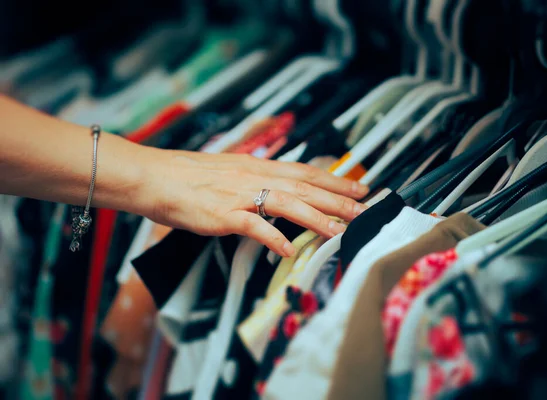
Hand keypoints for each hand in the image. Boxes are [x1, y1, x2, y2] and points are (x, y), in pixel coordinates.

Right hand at [138, 150, 369, 256]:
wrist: (153, 176)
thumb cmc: (187, 175)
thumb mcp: (228, 171)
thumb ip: (255, 180)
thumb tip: (277, 190)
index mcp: (256, 166)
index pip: (304, 172)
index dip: (334, 180)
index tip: (357, 187)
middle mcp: (253, 177)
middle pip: (304, 186)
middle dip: (337, 198)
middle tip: (364, 208)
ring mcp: (238, 195)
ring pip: (287, 203)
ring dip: (316, 217)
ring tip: (339, 229)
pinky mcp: (222, 214)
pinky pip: (252, 226)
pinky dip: (273, 236)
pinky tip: (288, 249)